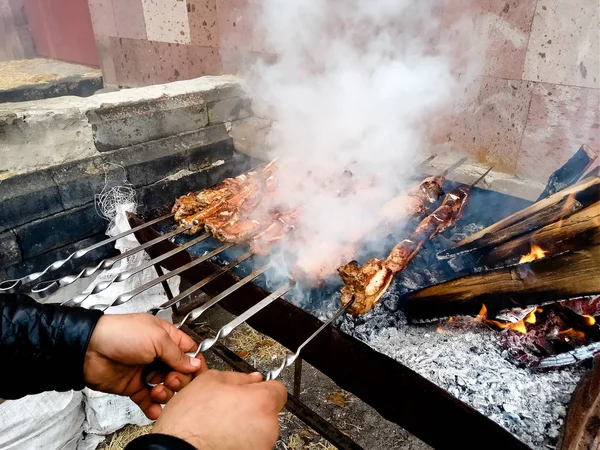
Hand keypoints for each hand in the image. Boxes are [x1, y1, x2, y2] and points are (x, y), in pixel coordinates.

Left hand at [84, 313, 205, 418]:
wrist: (90, 350)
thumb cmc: (121, 334)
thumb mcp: (157, 338)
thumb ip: (178, 354)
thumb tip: (194, 364)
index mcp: (165, 337)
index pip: (188, 352)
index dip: (194, 363)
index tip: (196, 372)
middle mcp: (157, 355)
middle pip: (180, 373)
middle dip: (180, 379)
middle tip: (170, 379)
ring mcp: (146, 371)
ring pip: (166, 388)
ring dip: (166, 393)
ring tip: (157, 391)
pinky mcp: (134, 387)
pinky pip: (149, 400)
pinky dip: (153, 406)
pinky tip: (155, 408)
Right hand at [153, 370, 286, 449]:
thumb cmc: (189, 422)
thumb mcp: (209, 381)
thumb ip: (238, 377)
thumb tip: (252, 379)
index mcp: (262, 402)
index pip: (278, 389)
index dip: (262, 387)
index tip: (252, 390)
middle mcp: (268, 427)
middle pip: (268, 410)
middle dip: (251, 407)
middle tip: (228, 408)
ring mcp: (261, 446)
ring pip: (259, 429)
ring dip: (245, 425)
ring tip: (220, 425)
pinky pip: (250, 444)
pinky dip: (239, 441)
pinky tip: (220, 438)